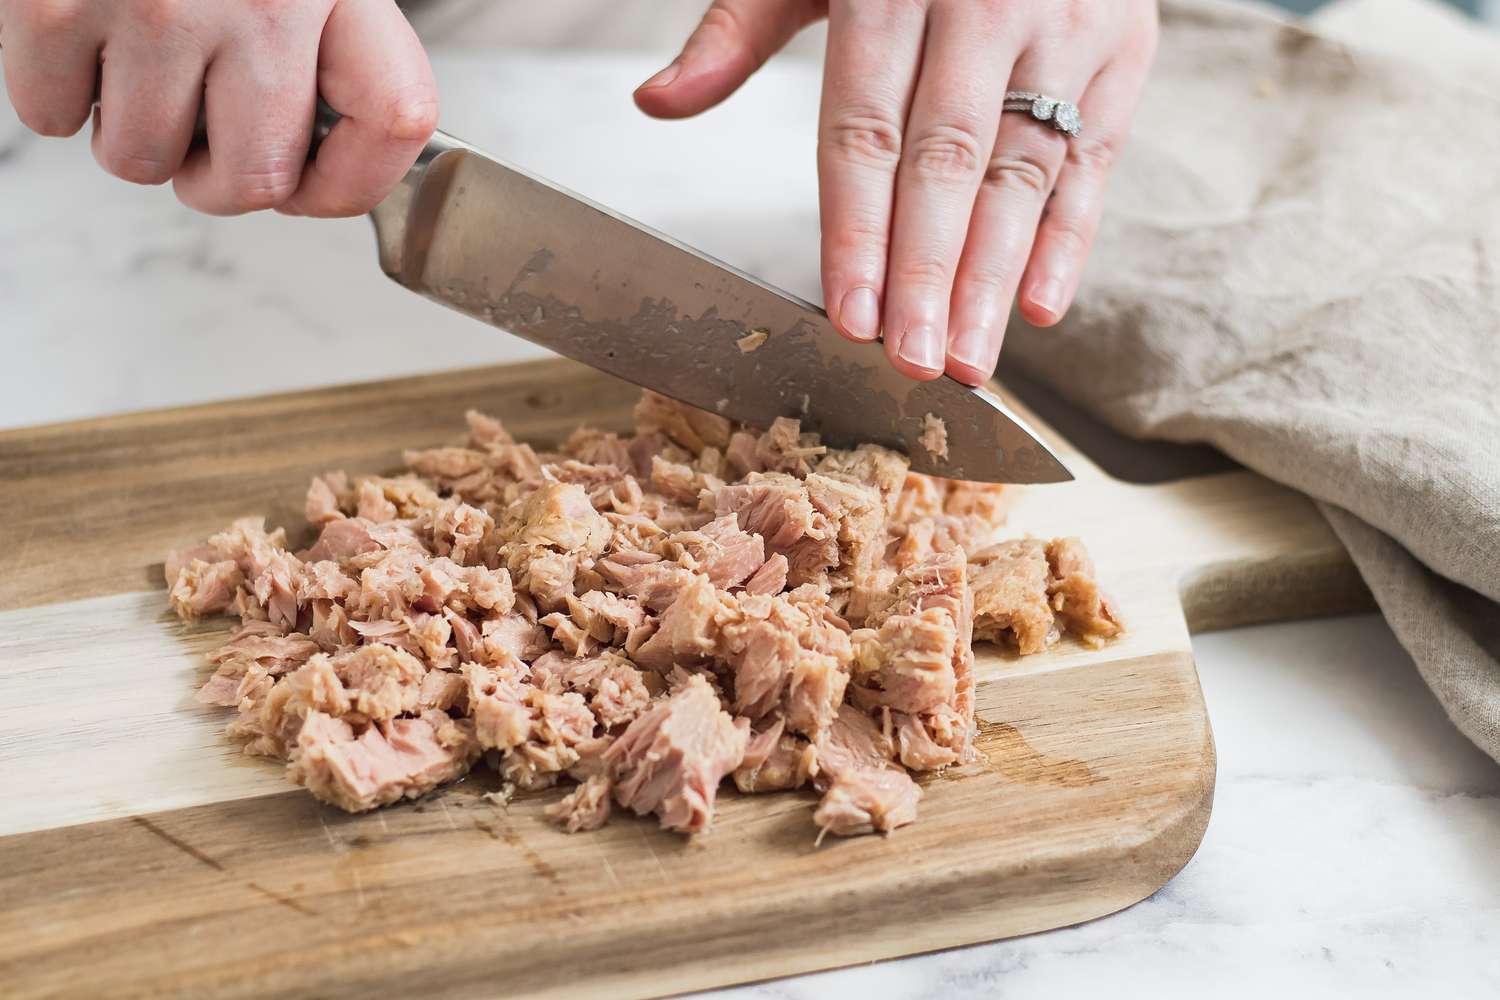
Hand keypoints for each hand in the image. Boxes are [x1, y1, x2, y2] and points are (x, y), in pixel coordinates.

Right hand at [0, 0, 436, 215]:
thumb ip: (339, 36)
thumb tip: (326, 162)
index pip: (396, 120)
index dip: (356, 180)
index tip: (318, 185)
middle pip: (259, 180)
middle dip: (221, 177)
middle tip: (202, 133)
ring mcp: (156, 7)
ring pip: (144, 161)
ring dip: (135, 131)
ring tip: (135, 64)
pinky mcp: (54, 1)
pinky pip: (53, 115)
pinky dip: (56, 92)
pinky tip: (81, 35)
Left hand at [635, 0, 1157, 384]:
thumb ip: (740, 30)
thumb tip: (657, 101)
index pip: (867, 131)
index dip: (858, 231)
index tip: (850, 316)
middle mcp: (986, 4)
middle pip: (947, 164)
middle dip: (928, 274)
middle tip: (914, 362)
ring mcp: (1067, 26)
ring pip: (1023, 172)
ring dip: (995, 277)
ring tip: (969, 361)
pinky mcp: (1125, 48)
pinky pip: (1096, 158)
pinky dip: (1070, 238)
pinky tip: (1038, 307)